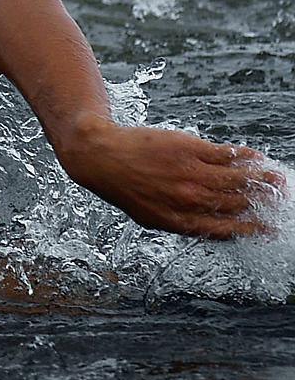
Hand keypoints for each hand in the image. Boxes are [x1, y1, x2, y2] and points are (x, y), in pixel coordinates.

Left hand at [60, 115, 285, 239]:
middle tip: (279, 200)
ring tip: (278, 179)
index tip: (269, 229)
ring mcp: (190, 174)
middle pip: (237, 204)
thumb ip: (182, 222)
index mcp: (178, 221)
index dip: (252, 230)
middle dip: (262, 203)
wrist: (101, 156)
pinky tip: (255, 157)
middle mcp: (188, 200)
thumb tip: (213, 228)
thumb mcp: (150, 216)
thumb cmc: (124, 187)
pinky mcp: (190, 149)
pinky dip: (245, 157)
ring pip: (238, 179)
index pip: (226, 229)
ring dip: (263, 179)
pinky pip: (227, 155)